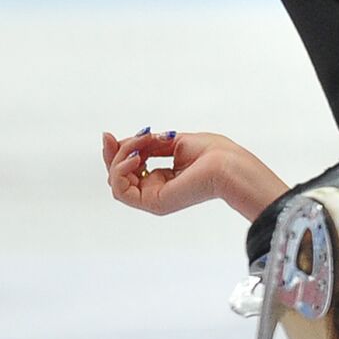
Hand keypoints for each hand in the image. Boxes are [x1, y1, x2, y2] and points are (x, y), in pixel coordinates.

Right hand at [103, 128, 232, 215]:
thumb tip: (117, 142)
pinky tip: (136, 158)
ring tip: (140, 146)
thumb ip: (145, 145)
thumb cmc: (213, 153)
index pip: (129, 168)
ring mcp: (154, 198)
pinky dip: (121, 171)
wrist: (228, 165)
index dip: (118, 151)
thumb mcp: (170, 141)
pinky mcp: (153, 203)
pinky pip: (121, 191)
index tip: (109, 135)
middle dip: (113, 153)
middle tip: (111, 138)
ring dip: (121, 157)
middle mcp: (157, 190)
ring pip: (116, 181)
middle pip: (118, 175)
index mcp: (164, 178)